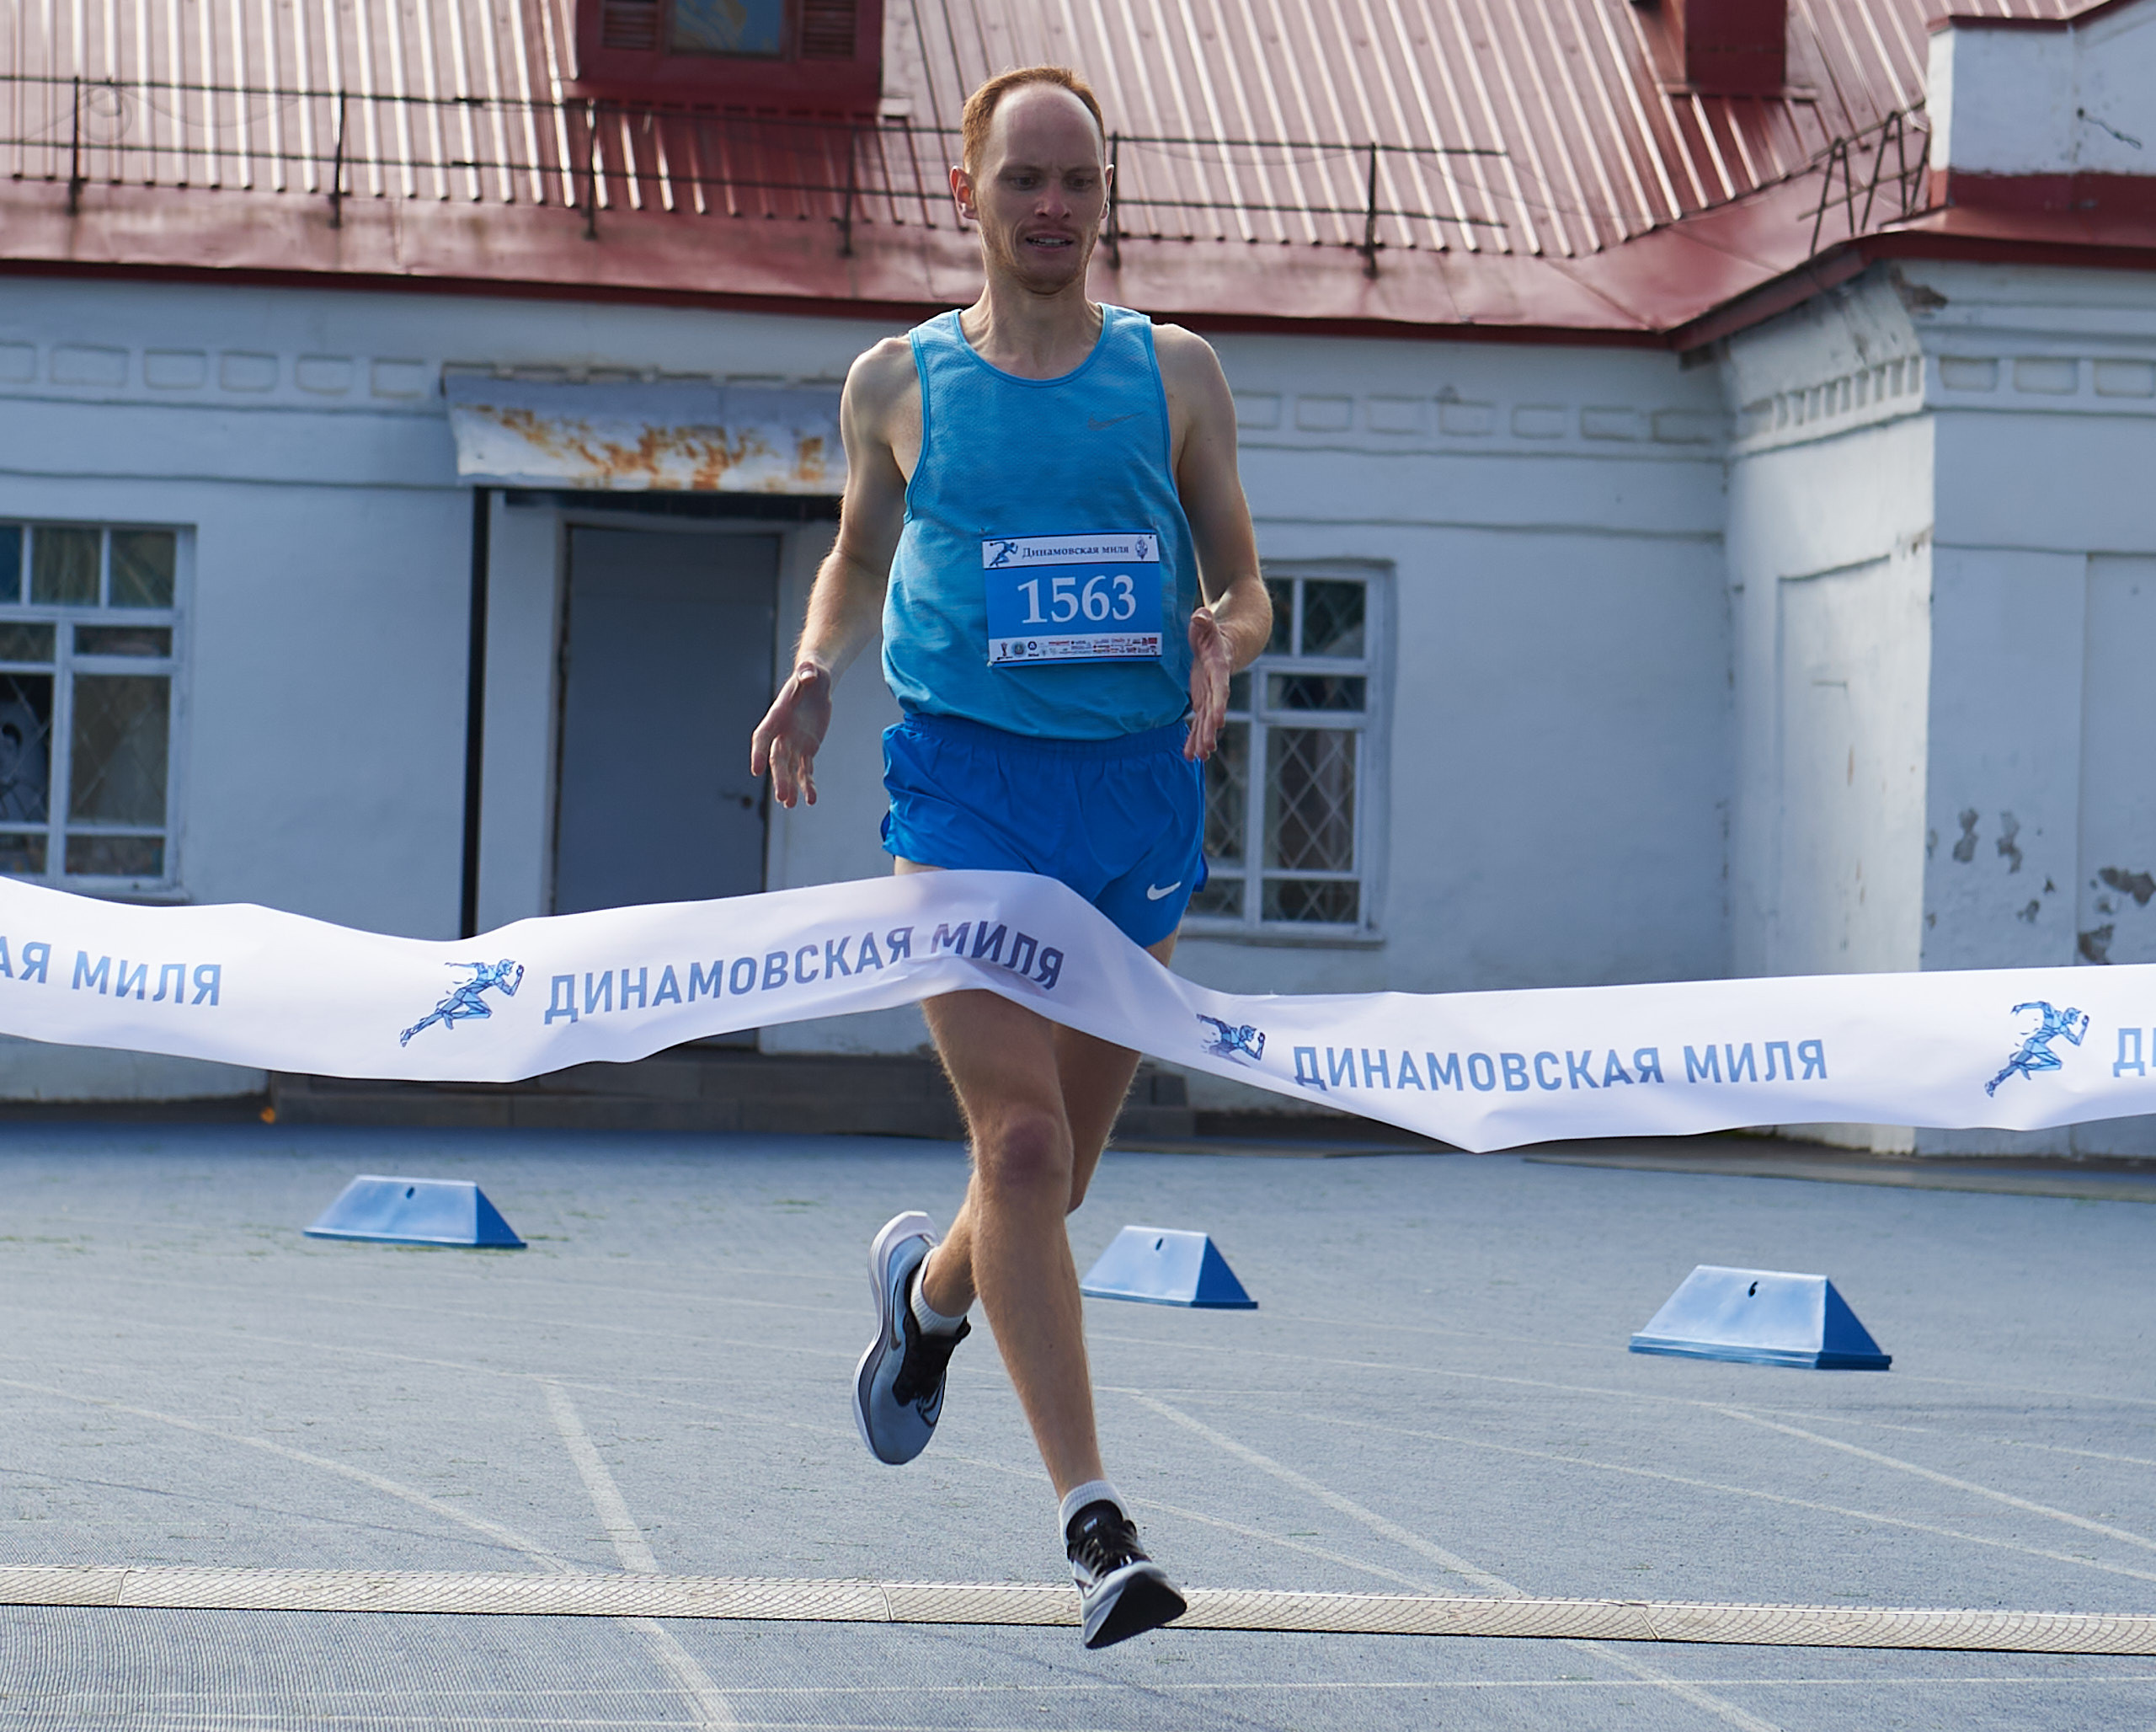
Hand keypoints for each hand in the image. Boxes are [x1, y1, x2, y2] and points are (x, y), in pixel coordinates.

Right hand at [750, 662, 834, 807]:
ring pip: (790, 769)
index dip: (758, 753)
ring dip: (790, 786)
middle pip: (778, 759)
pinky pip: (806, 770)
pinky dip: (808, 785)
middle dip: (780, 777)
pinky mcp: (807, 749)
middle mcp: (782, 733)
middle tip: (782, 797)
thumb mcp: (812, 672)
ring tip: (790, 805)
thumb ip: (807, 674)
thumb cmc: (811, 675)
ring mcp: (794, 743)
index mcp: (777, 716)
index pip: (763, 737)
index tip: (755, 769)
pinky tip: (811, 800)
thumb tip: (808, 674)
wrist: (816, 683)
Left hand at [1184, 606, 1230, 760]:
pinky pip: (1200, 721)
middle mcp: (1217, 685)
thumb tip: (1200, 616)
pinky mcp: (1203, 700)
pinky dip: (1195, 737)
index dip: (1220, 704)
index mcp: (1219, 668)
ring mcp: (1210, 695)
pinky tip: (1191, 755)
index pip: (1221, 687)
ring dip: (1203, 739)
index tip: (1219, 721)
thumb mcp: (1206, 623)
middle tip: (1207, 749)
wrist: (1227, 642)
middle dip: (1210, 730)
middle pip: (1214, 710)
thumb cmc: (1214, 631)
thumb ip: (1205, 621)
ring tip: (1199, 757)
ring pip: (1207, 720)